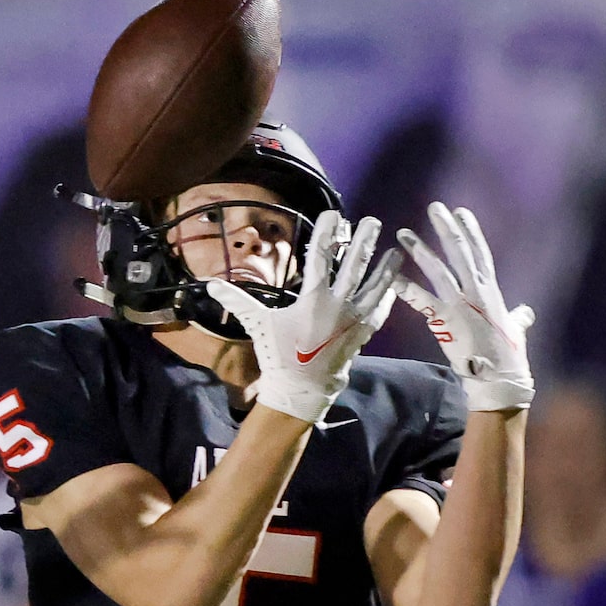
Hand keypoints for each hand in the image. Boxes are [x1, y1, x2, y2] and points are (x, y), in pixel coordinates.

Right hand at [207, 213, 403, 426]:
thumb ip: (239, 301)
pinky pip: (378, 312)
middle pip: (355, 266)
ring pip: (375, 287)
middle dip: (364, 241)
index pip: (320, 257)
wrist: (301, 391)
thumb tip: (211, 285)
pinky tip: (391, 288)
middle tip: (373, 222)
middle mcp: (339, 305)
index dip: (326, 233)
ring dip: (385, 268)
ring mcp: (354, 320)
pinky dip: (385, 298)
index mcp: (313, 299)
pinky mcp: (361, 335)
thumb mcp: (258, 325)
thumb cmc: (278, 356)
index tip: (334, 214)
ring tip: (395, 252)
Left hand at [395, 202, 534, 413]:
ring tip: (404, 233)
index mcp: (492, 291)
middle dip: (447, 229)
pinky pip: (423, 302)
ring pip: (439, 271)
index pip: (480, 253)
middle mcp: (477, 292)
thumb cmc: (509, 357)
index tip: (460, 212)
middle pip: (460, 252)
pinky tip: (392, 277)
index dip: (471, 231)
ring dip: (421, 250)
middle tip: (435, 207)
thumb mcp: (516, 330)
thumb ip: (519, 317)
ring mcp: (461, 305)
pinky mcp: (446, 322)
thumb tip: (525, 312)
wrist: (500, 379)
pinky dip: (407, 290)